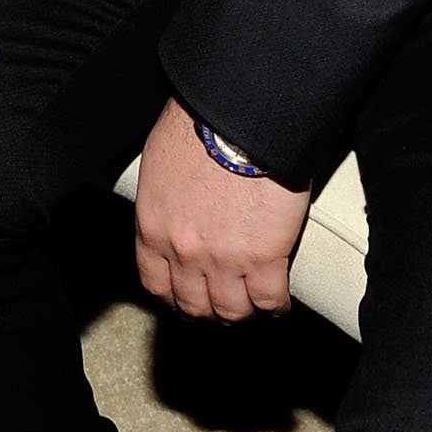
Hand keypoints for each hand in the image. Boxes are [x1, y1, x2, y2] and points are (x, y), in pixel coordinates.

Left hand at [132, 98, 311, 321]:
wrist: (236, 119)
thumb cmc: (197, 128)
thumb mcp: (159, 169)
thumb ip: (164, 204)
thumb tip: (176, 215)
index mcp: (153, 229)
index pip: (157, 284)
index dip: (175, 297)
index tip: (188, 297)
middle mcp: (184, 252)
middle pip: (195, 306)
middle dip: (209, 310)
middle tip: (223, 304)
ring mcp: (224, 259)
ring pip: (232, 311)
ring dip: (242, 312)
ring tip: (253, 306)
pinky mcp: (264, 256)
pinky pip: (270, 301)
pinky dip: (276, 307)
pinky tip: (278, 303)